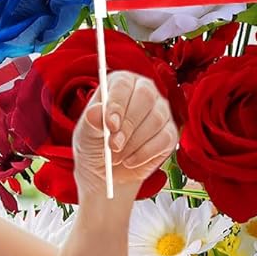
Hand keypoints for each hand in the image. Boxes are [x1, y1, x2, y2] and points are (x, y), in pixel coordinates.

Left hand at [71, 69, 177, 194]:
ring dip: (134, 142)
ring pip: (156, 119)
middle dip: (128, 124)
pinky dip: (144, 153)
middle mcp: (144, 91)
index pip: (123, 84)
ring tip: (116, 156)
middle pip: (145, 97)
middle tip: (113, 145)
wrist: (106, 172)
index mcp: (120, 83)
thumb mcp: (86, 133)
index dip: (117, 103)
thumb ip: (91, 121)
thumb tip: (95, 112)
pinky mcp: (170, 133)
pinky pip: (165, 138)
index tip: (110, 124)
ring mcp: (160, 111)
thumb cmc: (94, 145)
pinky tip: (129, 161)